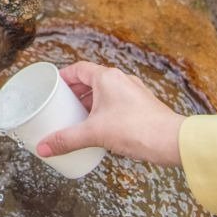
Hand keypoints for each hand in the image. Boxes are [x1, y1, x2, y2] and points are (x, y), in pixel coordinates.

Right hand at [36, 61, 185, 166]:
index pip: (78, 69)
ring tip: (78, 118)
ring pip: (105, 92)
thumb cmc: (137, 129)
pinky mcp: (143, 106)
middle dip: (75, 93)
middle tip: (61, 105)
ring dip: (90, 103)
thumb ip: (67, 140)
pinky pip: (117, 103)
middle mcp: (121, 80)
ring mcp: (134, 93)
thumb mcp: (95, 134)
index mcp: (107, 78)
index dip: (63, 77)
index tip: (53, 87)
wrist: (173, 141)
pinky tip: (101, 127)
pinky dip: (105, 111)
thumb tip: (43, 148)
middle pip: (91, 80)